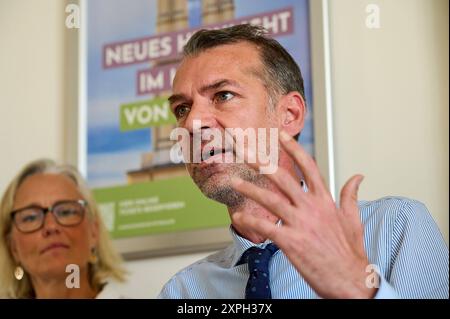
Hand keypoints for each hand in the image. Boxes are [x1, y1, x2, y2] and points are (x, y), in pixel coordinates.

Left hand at [230, 131, 376, 298]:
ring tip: (234, 181)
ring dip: (250, 189)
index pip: (309, 167)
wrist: (352, 281)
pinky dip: (250, 221)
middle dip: (262, 162)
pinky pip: (266, 227)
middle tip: (245, 151)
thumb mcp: (353, 219)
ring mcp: (301, 224)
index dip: (294, 148)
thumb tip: (357, 176)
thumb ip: (350, 195)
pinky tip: (238, 216)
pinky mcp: (292, 242)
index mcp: (325, 201)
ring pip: (271, 200)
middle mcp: (312, 208)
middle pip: (283, 178)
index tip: (280, 135)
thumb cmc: (350, 252)